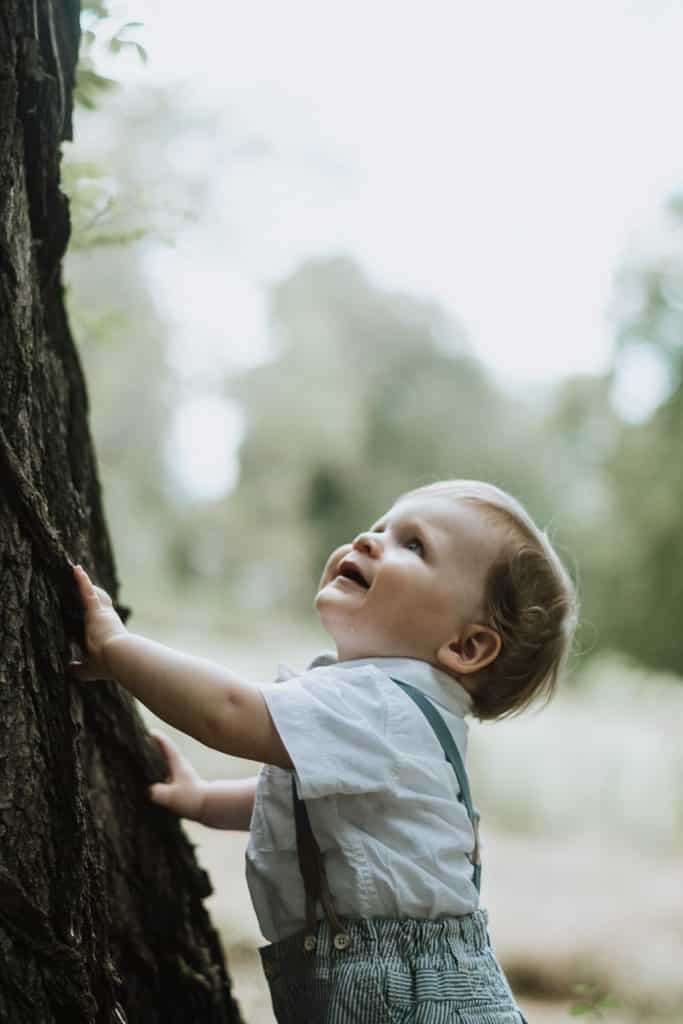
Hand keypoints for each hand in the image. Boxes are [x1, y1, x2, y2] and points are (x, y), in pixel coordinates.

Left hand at [68, 564, 127, 680]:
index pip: (100, 620)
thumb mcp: (90, 669)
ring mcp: (102, 613)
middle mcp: (107, 619)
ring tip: (76, 571)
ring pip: (95, 593)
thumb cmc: (107, 664)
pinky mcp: (95, 609)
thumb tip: (69, 668)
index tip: (88, 612)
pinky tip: (75, 569)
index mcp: (108, 632)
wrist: (118, 657)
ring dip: (86, 584)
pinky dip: (81, 579)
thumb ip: (79, 668)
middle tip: (85, 586)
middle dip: (94, 594)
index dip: (96, 615)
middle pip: (100, 602)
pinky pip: (86, 590)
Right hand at [147, 730, 204, 819]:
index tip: (149, 731)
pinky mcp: (183, 782)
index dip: (158, 738)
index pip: (167, 746)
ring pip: (168, 761)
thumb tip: (149, 789)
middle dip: (155, 746)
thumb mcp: (170, 796)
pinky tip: (155, 779)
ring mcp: (182, 773)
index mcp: (178, 764)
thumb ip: (156, 792)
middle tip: (143, 744)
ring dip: (158, 759)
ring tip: (145, 760)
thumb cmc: (191, 798)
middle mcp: (181, 765)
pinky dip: (161, 770)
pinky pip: (169, 772)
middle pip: (166, 751)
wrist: (209, 805)